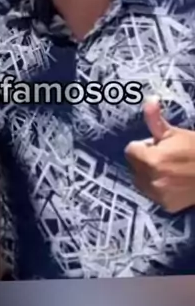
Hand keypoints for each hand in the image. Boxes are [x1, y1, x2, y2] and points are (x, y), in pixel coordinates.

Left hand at [125, 95, 194, 212]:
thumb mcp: (174, 132)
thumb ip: (155, 119)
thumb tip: (149, 100)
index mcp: (151, 160)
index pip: (131, 151)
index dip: (143, 146)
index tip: (155, 145)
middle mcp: (152, 180)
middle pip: (134, 167)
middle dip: (144, 160)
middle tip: (163, 156)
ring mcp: (159, 194)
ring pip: (142, 181)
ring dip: (150, 175)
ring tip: (169, 168)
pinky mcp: (167, 205)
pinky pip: (154, 194)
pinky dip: (160, 188)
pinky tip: (173, 181)